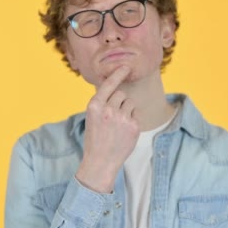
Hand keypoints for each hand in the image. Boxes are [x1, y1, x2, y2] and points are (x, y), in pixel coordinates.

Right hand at [75, 66, 139, 192]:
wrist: (100, 161)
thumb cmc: (95, 138)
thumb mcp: (92, 118)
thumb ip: (102, 103)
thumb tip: (116, 88)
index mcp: (94, 106)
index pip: (109, 84)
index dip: (118, 73)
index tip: (126, 66)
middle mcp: (108, 109)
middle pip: (120, 94)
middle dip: (119, 102)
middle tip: (113, 117)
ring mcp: (122, 118)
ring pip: (129, 103)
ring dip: (126, 110)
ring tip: (118, 125)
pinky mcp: (133, 126)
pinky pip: (135, 114)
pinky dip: (131, 120)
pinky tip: (124, 132)